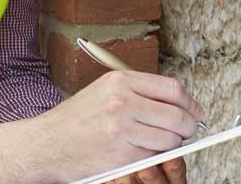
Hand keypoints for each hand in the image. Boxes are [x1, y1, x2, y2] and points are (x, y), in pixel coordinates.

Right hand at [0, 70, 203, 182]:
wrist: (45, 145)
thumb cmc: (74, 120)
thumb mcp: (103, 92)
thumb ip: (138, 93)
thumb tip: (176, 102)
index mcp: (120, 82)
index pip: (172, 88)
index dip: (190, 103)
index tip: (195, 112)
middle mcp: (122, 102)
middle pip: (177, 114)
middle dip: (188, 126)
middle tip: (187, 131)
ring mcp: (122, 129)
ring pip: (170, 138)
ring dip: (172, 145)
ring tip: (160, 143)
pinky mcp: (121, 154)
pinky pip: (154, 156)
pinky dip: (155, 157)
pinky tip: (143, 153)